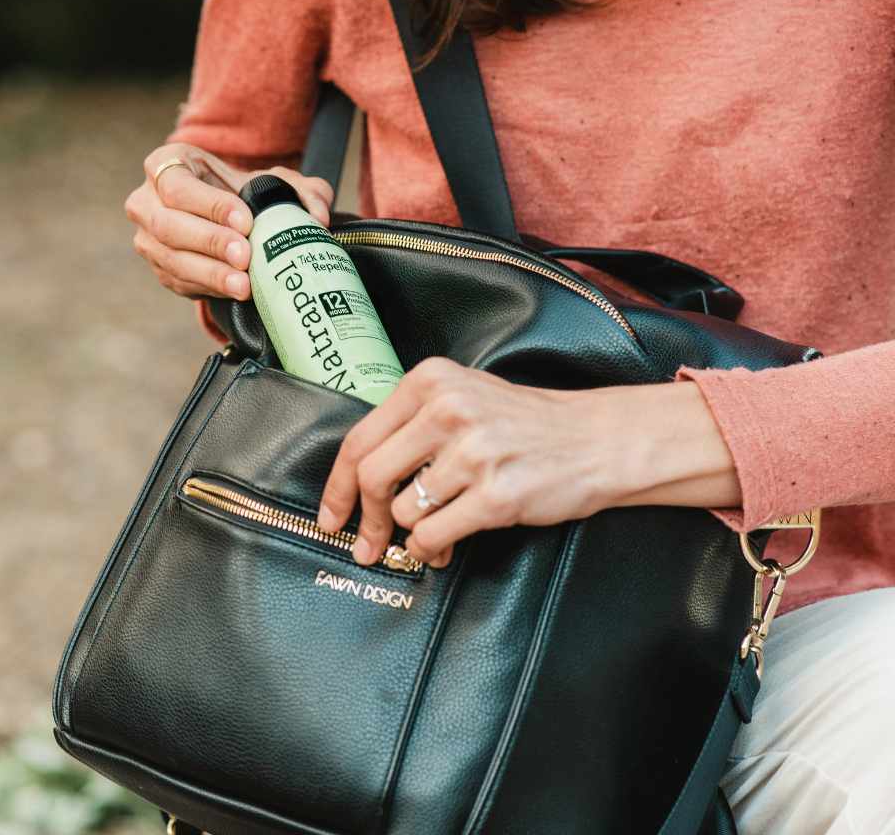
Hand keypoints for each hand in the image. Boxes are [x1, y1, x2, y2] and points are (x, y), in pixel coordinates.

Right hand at [124, 143, 333, 301]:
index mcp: (168, 164)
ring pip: (171, 259)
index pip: (179, 186)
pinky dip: (208, 289)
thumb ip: (302, 190)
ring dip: (209, 274)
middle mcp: (147, 201)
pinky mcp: (160, 269)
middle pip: (169, 225)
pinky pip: (179, 282)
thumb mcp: (274, 181)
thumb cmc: (245, 193)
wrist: (227, 218)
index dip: (210, 205)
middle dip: (209, 242)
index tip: (246, 221)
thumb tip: (318, 216)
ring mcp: (148, 238)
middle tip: (245, 256)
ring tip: (243, 285)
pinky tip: (234, 293)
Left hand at [316, 357, 739, 568]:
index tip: (333, 514)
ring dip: (411, 533)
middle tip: (368, 544)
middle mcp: (448, 409)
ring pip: (404, 510)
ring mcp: (474, 452)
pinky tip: (445, 546)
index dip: (338, 486)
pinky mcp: (497, 494)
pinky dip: (432, 549)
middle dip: (366, 519)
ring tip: (433, 533)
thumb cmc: (526, 423)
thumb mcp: (464, 397)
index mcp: (432, 381)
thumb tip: (358, 481)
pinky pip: (435, 535)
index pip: (361, 439)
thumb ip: (412, 424)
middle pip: (373, 476)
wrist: (596, 439)